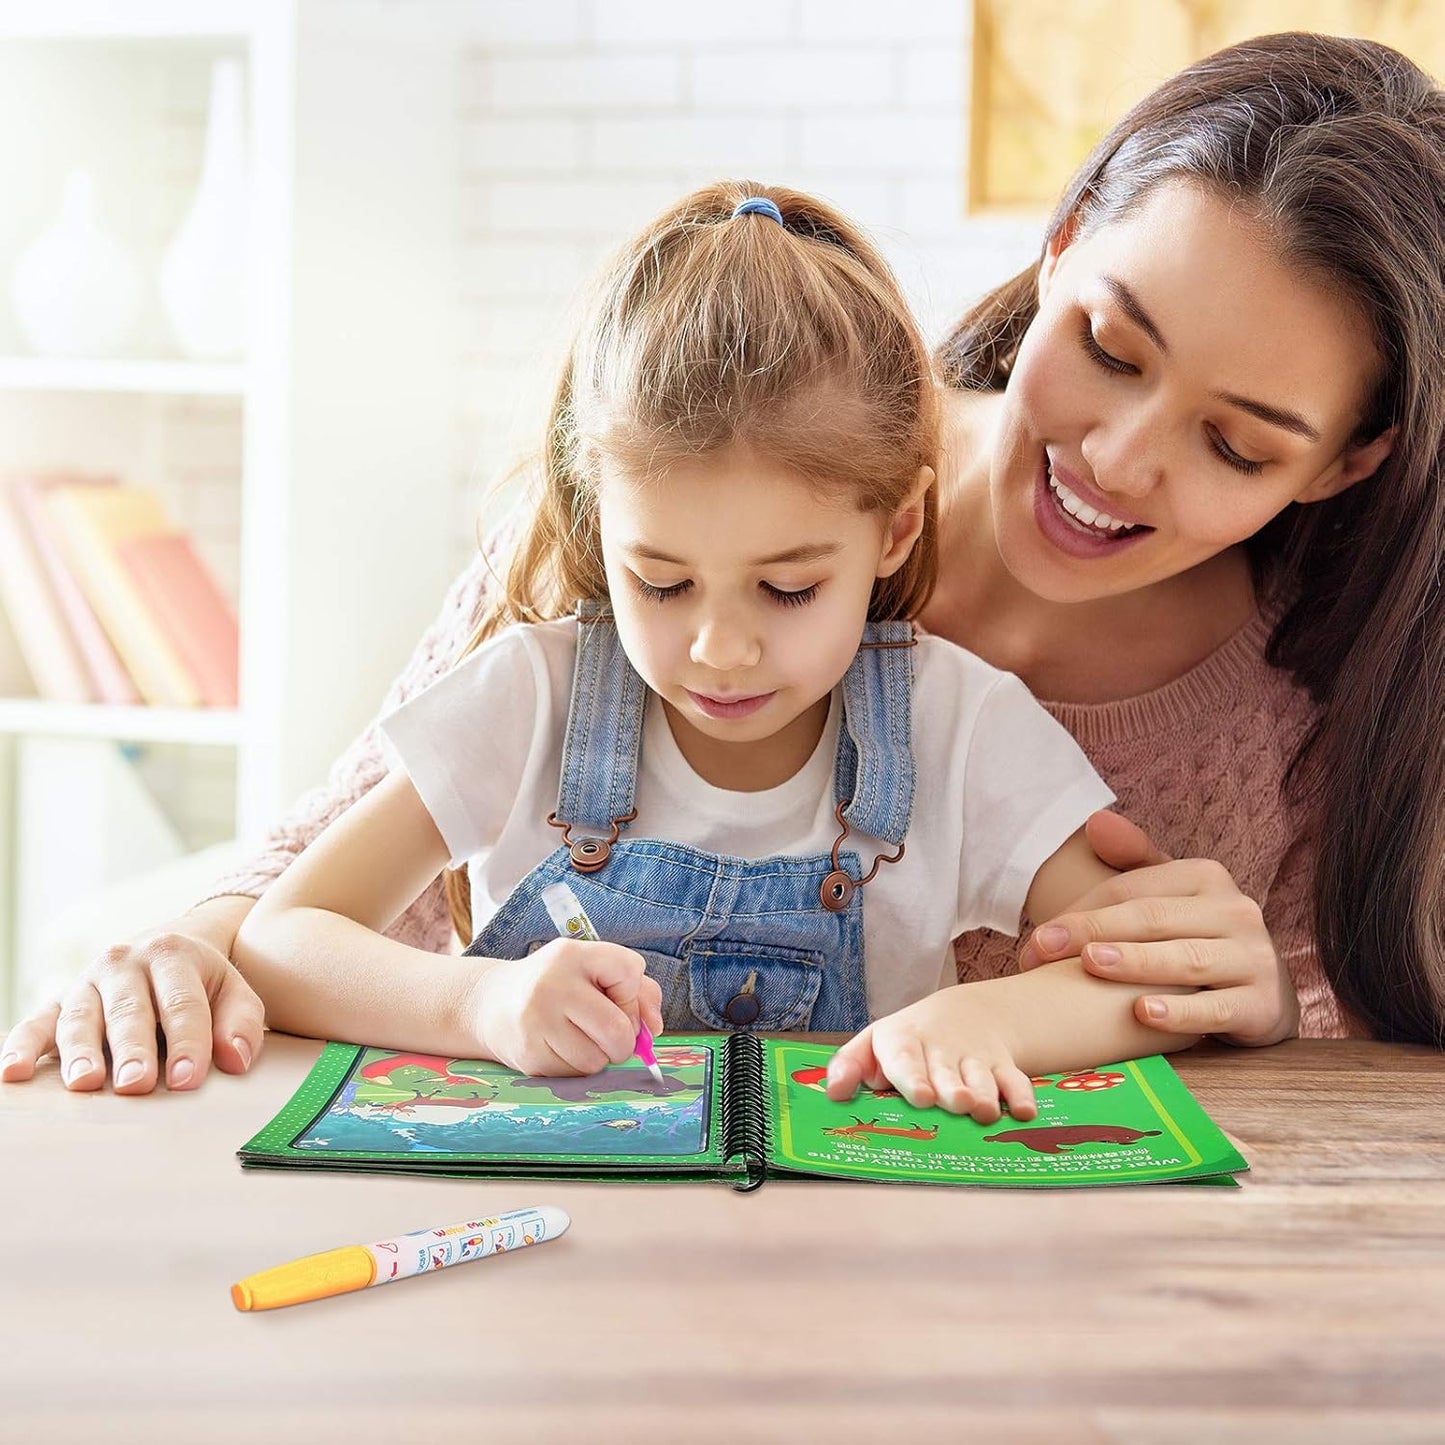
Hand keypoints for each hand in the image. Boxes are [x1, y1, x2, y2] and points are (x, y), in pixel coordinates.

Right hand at [0, 899, 265, 1093]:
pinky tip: (14, 1074)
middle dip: (133, 1049)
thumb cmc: (202, 985)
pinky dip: (21, 1047)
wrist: (164, 950)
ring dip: (80, 1051)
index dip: (187, 1042)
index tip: (189, 1079)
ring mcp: (87, 982)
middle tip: (136, 1085)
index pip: (182, 1003)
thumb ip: (240, 1024)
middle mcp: (125, 964)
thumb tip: (236, 1060)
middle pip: (129, 1011)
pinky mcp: (56, 1002)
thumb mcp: (233, 992)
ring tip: (85, 1083)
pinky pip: (35, 1023)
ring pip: (81, 1017)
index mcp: (172, 956)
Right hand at [470, 938, 663, 1076]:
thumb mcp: (594, 971)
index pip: (628, 971)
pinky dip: (577, 1067)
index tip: (616, 998)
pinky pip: (576, 1075)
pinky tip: (560, 1048)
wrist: (492, 1004)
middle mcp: (551, 984)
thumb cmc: (559, 986)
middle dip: (623, 1040)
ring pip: (597, 1059)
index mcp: (573, 954)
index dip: (633, 994)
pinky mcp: (528, 1054)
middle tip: (608, 1033)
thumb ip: (638, 991)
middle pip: (617, 1029)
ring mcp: (536, 1021)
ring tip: (579, 1038)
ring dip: (599, 1056)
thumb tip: (654, 1028)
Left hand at [823, 987, 1037, 1124]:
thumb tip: (833, 1094)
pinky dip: (1021, 1096)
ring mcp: (974, 1058)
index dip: (913, 1077)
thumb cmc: (906, 1043)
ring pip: (982, 1078)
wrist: (961, 1017)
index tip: (920, 1097)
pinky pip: (1016, 1081)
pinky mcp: (1002, 1067)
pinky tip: (1023, 1113)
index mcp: (904, 1042)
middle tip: (958, 1103)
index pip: (906, 1058)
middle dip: (952, 1089)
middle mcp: (941, 1050)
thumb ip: (849, 1066)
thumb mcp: (873, 1046)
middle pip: (948, 1072)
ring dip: (986, 1095)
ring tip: (984, 1112)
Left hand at [1018, 811, 1298, 1045]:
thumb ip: (1133, 860)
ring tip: (1091, 965)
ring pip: (1185, 960)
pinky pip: (1216, 1009)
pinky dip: (1180, 1012)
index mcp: (1207, 877)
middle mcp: (1236, 911)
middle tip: (1041, 952)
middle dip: (1091, 933)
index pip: (1131, 890)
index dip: (1079, 912)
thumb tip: (1095, 822)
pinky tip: (1142, 1013)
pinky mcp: (1263, 1006)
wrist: (1263, 993)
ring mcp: (1254, 958)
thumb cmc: (1198, 938)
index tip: (1036, 940)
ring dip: (1135, 963)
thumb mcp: (1172, 896)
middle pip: (1152, 919)